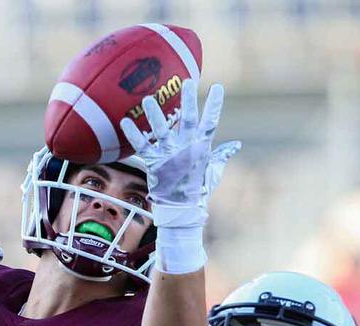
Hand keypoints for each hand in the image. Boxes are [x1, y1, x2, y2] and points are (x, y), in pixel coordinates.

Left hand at [119, 78, 239, 273]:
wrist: (181, 210)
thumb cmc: (197, 189)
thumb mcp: (213, 170)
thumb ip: (222, 154)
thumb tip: (236, 145)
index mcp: (201, 148)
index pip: (211, 123)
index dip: (215, 105)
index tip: (218, 87)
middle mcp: (186, 149)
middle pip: (187, 120)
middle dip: (188, 100)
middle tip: (186, 81)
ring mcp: (169, 156)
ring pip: (162, 130)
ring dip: (155, 114)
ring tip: (147, 98)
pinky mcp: (154, 164)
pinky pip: (142, 146)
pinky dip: (133, 134)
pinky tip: (124, 121)